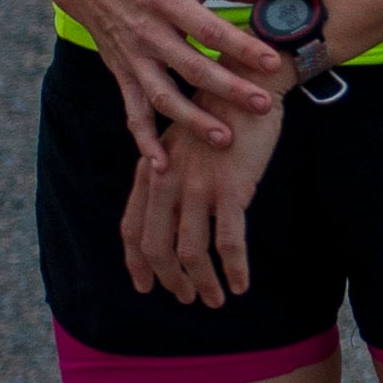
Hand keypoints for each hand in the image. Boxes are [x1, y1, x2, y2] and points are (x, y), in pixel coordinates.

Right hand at [58, 0, 291, 168]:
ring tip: (223, 139)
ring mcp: (134, 59)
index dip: (242, 47)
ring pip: (164, 96)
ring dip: (192, 120)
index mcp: (170, 3)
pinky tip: (162, 164)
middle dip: (228, 89)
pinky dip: (145, 140)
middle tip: (262, 105)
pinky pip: (134, 112)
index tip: (272, 62)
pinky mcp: (122, 76)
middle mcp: (150, 34)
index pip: (211, 30)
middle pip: (192, 67)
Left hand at [122, 88, 285, 307]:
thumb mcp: (182, 141)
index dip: (137, 263)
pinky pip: (229, 243)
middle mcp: (167, 182)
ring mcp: (197, 187)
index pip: (132, 228)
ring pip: (192, 252)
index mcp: (152, 171)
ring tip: (217, 299)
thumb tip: (173, 210)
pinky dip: (235, 269)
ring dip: (204, 283)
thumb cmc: (221, 112)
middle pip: (157, 247)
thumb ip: (170, 173)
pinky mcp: (231, 189)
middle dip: (171, 280)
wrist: (250, 84)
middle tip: (188, 298)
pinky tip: (242, 284)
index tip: (147, 286)